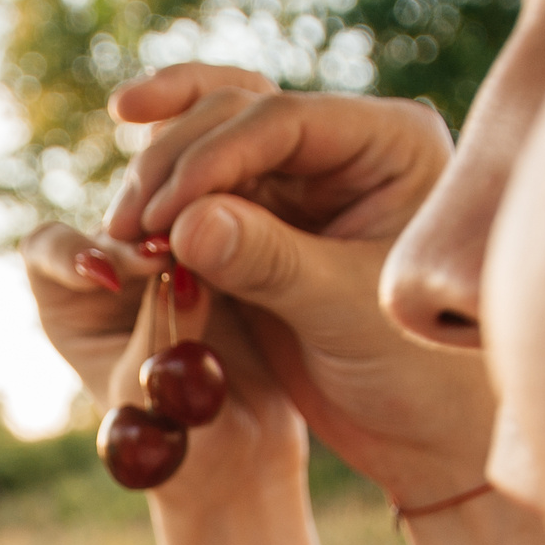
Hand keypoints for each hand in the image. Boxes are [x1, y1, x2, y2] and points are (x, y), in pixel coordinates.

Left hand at [21, 220, 306, 521]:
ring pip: (174, 208)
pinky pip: (227, 217)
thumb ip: (162, 327)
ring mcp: (172, 260)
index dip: (71, 253)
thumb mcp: (155, 390)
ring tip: (225, 239)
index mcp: (71, 306)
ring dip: (196, 215)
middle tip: (171, 255)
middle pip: (117, 220)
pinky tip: (264, 232)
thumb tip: (178, 272)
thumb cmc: (178, 440)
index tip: (108, 274)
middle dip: (143, 234)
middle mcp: (115, 274)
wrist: (242, 452)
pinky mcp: (224, 253)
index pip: (49, 251)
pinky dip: (239, 217)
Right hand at [99, 64, 497, 507]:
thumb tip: (183, 224)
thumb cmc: (416, 371)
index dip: (211, 157)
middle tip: (126, 227)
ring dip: (157, 177)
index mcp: (390, 144)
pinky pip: (202, 193)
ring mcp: (303, 181)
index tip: (160, 216)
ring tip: (119, 232)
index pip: (284, 120)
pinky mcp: (267, 221)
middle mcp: (345, 147)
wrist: (425, 429)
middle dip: (173, 161)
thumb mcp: (342, 313)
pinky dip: (162, 203)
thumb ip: (268, 262)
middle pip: (238, 115)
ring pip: (209, 144)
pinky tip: (121, 218)